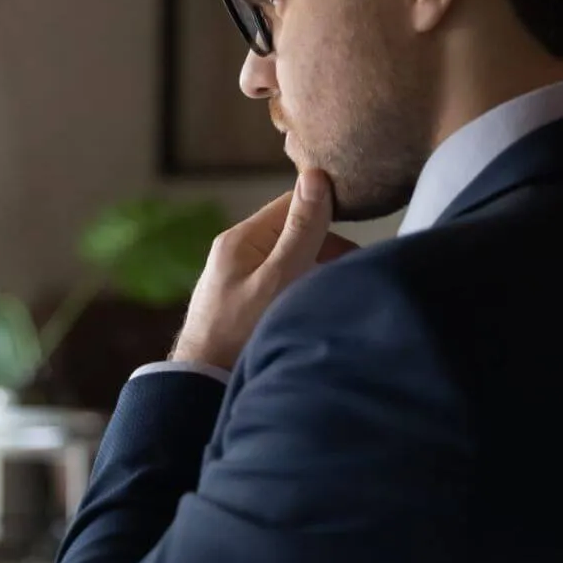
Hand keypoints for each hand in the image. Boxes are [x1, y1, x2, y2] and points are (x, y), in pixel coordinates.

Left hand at [171, 169, 359, 373]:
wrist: (201, 386)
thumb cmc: (239, 332)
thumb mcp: (278, 279)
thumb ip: (300, 231)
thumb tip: (316, 176)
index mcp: (241, 238)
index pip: (292, 202)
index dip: (326, 206)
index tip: (362, 221)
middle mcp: (236, 252)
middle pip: (293, 232)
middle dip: (327, 246)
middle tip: (355, 271)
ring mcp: (238, 278)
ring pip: (290, 259)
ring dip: (317, 269)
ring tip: (341, 293)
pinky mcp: (243, 302)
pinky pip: (282, 282)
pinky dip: (302, 289)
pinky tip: (316, 308)